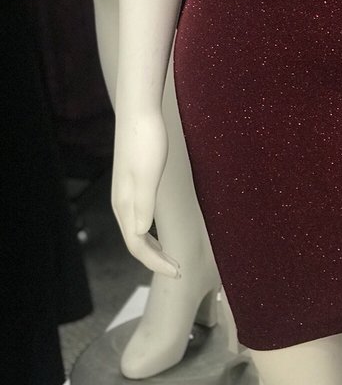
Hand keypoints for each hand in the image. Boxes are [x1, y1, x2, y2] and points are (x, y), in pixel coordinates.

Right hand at [111, 107, 179, 277]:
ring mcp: (125, 193)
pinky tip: (156, 229)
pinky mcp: (131, 182)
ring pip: (135, 230)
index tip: (177, 271)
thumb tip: (141, 234)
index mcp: (125, 204)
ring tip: (167, 256)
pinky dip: (148, 231)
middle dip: (154, 259)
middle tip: (176, 269)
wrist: (139, 113)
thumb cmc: (146, 142)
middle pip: (134, 241)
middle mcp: (121, 202)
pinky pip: (136, 217)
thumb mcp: (148, 174)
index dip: (155, 262)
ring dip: (150, 247)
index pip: (137, 245)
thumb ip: (144, 204)